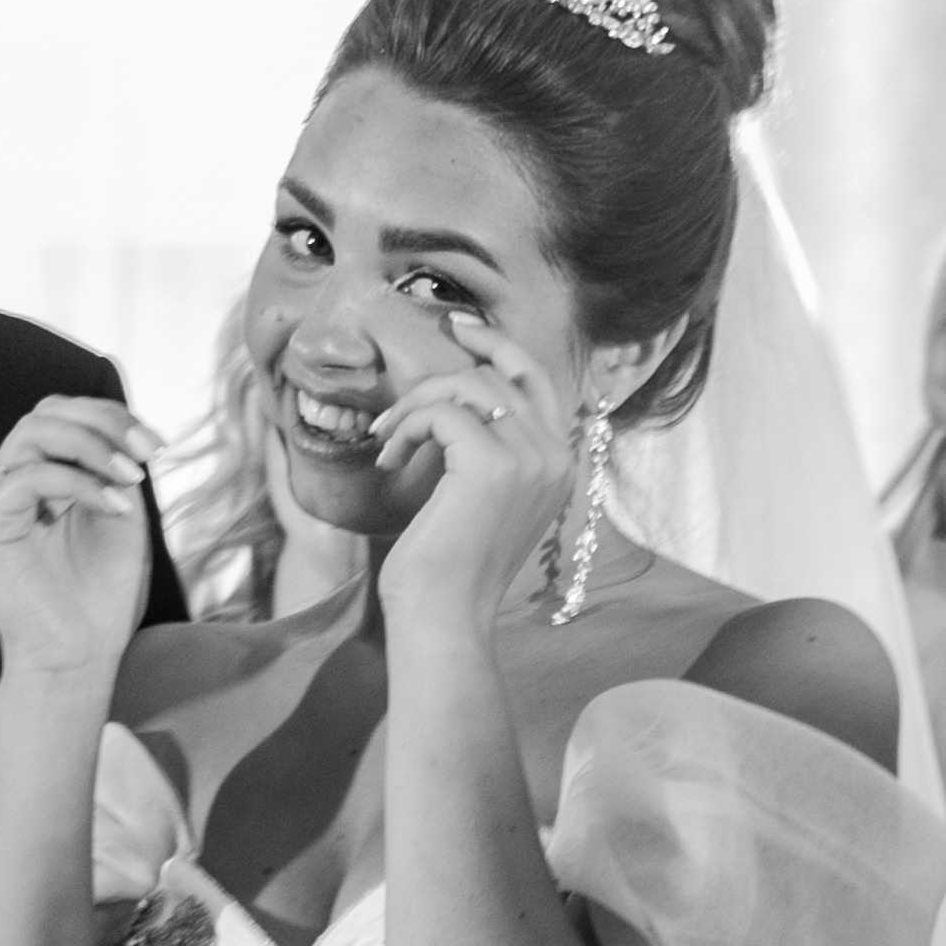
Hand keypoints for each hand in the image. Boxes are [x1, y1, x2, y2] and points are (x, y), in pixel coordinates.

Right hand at [0, 399, 156, 683]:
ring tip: (130, 478)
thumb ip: (115, 468)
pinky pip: (27, 475)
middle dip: (103, 422)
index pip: (64, 416)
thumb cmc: (99, 599)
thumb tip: (126, 429)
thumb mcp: (120, 516)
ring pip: (31, 432)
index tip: (156, 445)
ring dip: (91, 445)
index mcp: (43, 480)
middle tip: (146, 453)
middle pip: (44, 412)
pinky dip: (77, 482)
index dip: (111, 417)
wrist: (78, 659)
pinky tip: (113, 507)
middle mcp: (13, 484)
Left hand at [371, 348, 573, 636]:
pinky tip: (389, 462)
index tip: (459, 329)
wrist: (443, 616)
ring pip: (466, 389)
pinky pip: (441, 413)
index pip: (537, 380)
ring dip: (413, 409)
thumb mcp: (479, 500)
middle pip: (497, 377)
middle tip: (395, 406)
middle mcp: (554, 457)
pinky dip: (407, 428)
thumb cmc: (449, 568)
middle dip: (438, 380)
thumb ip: (488, 451)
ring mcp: (529, 459)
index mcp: (558, 464)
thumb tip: (455, 404)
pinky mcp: (491, 466)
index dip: (499, 347)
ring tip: (387, 444)